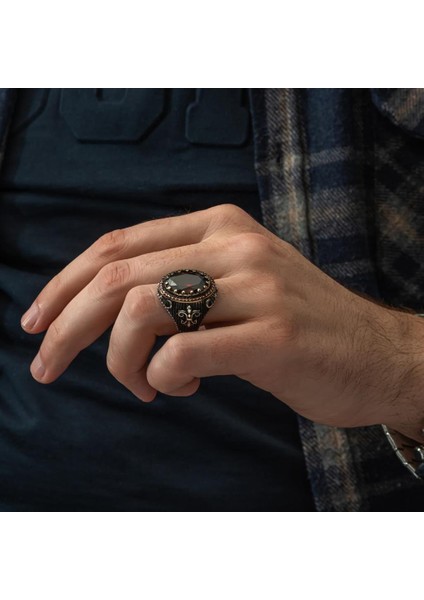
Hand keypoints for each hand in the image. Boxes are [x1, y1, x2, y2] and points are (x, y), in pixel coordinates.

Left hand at [20, 203, 417, 428]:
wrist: (379, 353)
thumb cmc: (298, 324)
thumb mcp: (238, 281)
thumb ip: (180, 279)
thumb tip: (104, 309)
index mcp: (220, 225)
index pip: (118, 244)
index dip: (65, 283)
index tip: (37, 321)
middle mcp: (234, 246)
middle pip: (116, 278)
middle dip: (65, 327)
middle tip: (46, 366)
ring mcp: (256, 287)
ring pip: (140, 311)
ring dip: (121, 361)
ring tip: (143, 385)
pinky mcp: (273, 334)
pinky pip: (181, 353)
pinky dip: (163, 378)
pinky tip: (186, 387)